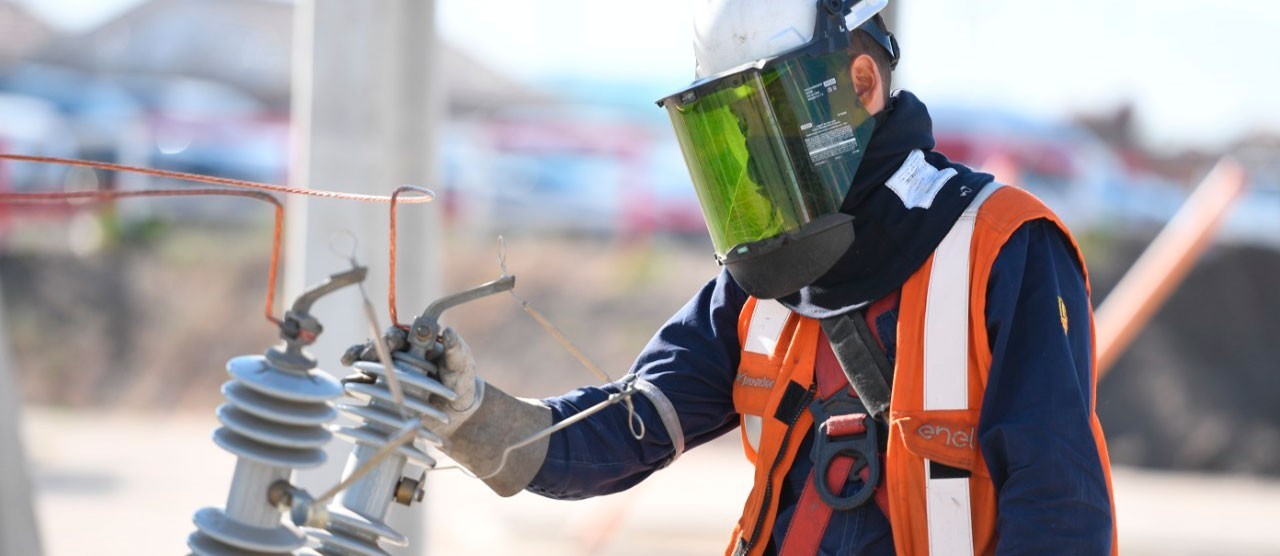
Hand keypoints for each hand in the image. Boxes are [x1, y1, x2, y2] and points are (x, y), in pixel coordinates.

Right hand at [341, 327, 481, 437]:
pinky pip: (364, 385)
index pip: (399, 335)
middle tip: (364, 357)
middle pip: (378, 347)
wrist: (455, 414)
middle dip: (369, 350)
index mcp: (416, 344)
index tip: (387, 342)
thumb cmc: (461, 384)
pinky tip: (347, 389)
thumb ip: (457, 350)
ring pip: (366, 363)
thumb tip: (448, 331)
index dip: (390, 337)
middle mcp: (398, 355)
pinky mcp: (381, 392)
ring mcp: (388, 373)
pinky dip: (353, 385)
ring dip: (356, 364)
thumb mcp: (463, 367)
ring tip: (350, 370)